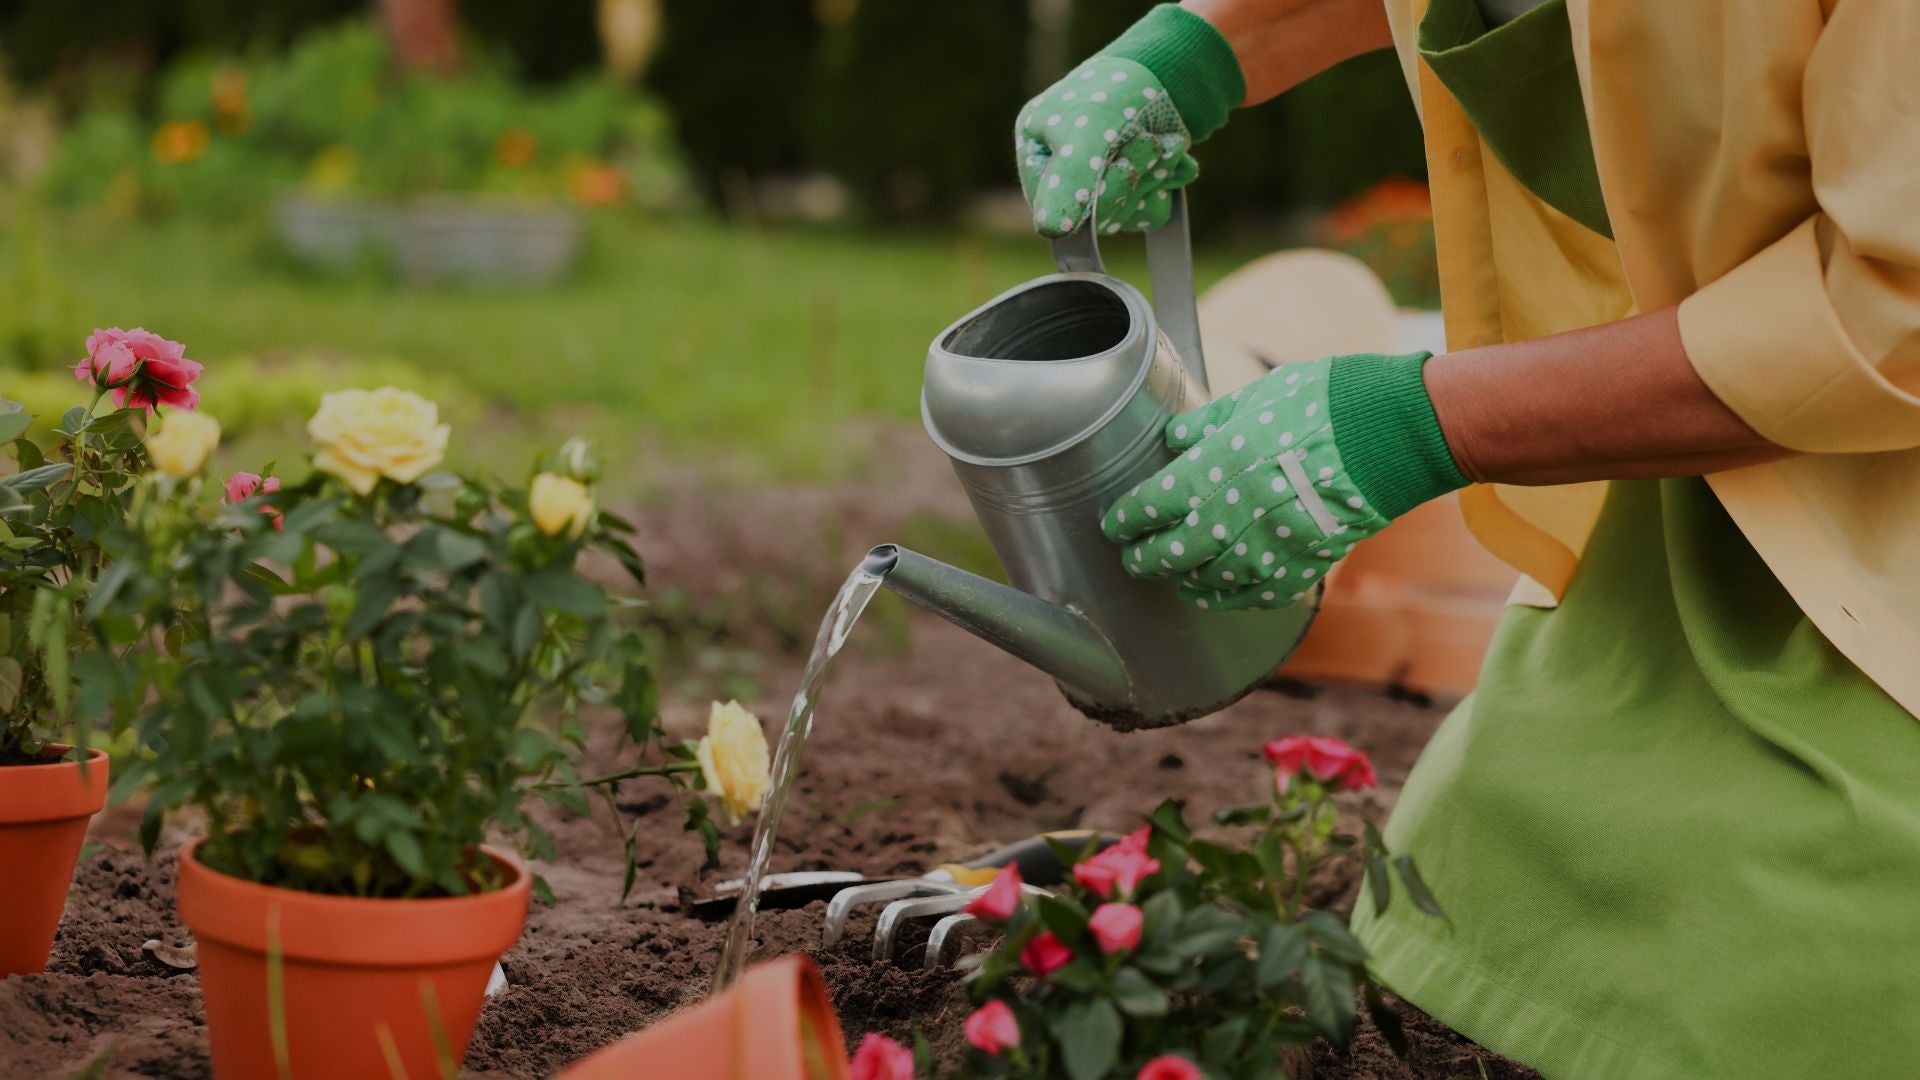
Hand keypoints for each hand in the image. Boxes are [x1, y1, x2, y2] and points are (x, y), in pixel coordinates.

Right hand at [1014, 5, 1244, 238]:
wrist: (1177, 66)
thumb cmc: (1121, 90)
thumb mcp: (1087, 133)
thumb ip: (1068, 181)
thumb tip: (1050, 230)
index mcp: (1037, 149)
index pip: (1051, 207)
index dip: (1090, 198)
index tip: (1118, 166)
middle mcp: (1064, 167)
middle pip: (1093, 214)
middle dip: (1129, 181)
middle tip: (1149, 145)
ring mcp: (1100, 177)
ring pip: (1125, 212)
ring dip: (1153, 179)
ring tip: (1165, 144)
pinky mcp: (1133, 182)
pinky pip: (1148, 210)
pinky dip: (1166, 184)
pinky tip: (1175, 159)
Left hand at [1102, 353, 1468, 609]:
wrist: (1391, 431)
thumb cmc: (1323, 403)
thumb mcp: (1255, 397)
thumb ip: (1210, 423)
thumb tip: (1175, 437)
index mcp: (1215, 469)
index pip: (1151, 506)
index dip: (1126, 519)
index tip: (1115, 524)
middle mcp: (1234, 515)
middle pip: (1171, 552)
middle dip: (1145, 558)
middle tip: (1133, 558)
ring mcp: (1270, 546)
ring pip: (1210, 582)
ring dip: (1185, 581)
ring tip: (1174, 576)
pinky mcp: (1305, 564)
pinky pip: (1257, 594)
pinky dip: (1232, 598)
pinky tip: (1219, 593)